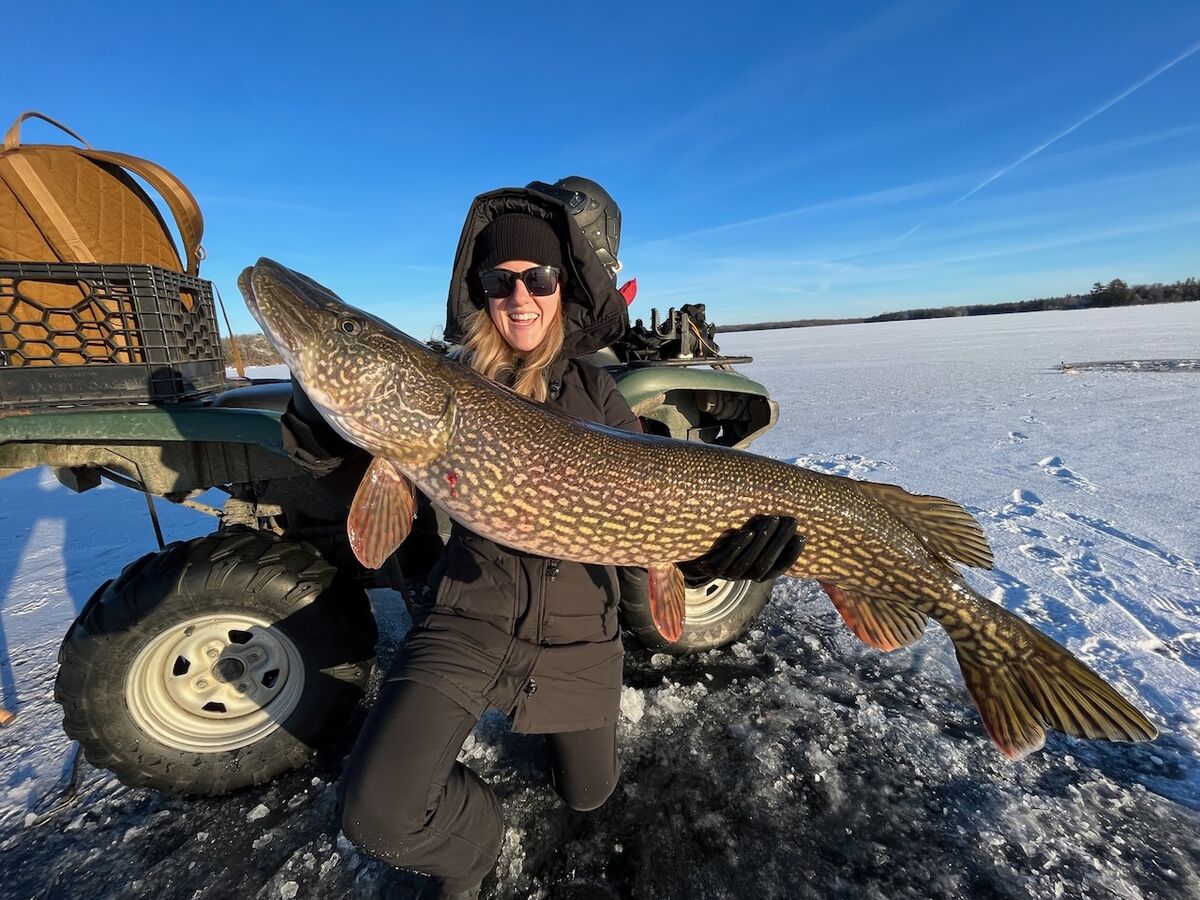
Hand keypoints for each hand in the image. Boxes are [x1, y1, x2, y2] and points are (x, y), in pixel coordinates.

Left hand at [679, 515, 803, 581]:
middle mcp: (744, 576)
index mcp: (756, 573)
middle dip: (779, 541)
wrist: (695, 553)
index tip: (802, 536)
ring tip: (771, 519)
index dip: (792, 555)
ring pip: (747, 562)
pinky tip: (747, 531)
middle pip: (765, 563)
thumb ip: (766, 533)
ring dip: (761, 541)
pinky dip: (738, 546)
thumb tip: (793, 506)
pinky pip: (726, 558)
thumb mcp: (749, 540)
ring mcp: (726, 573)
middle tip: (790, 520)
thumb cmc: (729, 542)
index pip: (779, 568)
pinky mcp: (710, 567)